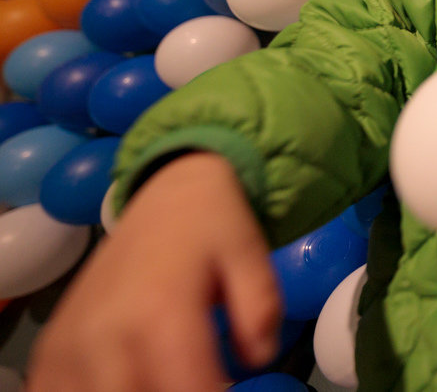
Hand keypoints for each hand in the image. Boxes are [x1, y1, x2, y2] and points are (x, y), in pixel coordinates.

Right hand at [27, 152, 281, 391]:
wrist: (167, 194)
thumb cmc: (213, 226)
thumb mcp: (250, 255)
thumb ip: (259, 309)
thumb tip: (258, 356)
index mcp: (159, 312)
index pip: (189, 391)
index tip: (228, 387)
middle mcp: (104, 336)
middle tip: (198, 380)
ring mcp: (68, 348)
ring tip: (165, 378)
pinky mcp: (48, 353)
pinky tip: (127, 382)